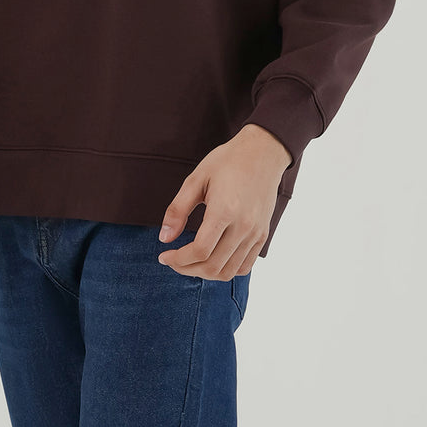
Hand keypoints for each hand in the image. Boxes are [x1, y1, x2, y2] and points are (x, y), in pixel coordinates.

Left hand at [157, 124, 291, 277]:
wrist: (262, 152)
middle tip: (172, 261)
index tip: (164, 256)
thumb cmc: (227, 162)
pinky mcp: (263, 235)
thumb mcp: (196, 179)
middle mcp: (243, 226)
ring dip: (205, 273)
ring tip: (189, 262)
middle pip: (213, 266)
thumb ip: (178, 210)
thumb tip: (164, 238)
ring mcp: (255, 233)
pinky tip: (212, 260)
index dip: (178, 259)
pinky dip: (226, 271)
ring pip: (228, 272)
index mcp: (224, 211)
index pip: (200, 251)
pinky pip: (245, 266)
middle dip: (187, 269)